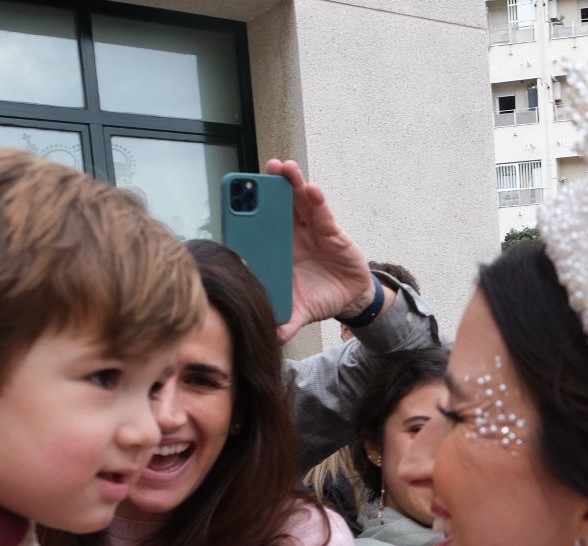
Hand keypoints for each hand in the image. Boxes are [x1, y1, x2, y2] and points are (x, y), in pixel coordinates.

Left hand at [263, 158, 380, 340]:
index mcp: (275, 250)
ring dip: (291, 182)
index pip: (258, 227)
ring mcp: (310, 229)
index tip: (238, 198)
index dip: (248, 212)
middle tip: (261, 171)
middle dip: (268, 186)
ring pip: (298, 200)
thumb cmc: (318, 298)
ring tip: (285, 168)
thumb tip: (272, 336)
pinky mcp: (331, 230)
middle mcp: (290, 234)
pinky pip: (322, 213)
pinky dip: (317, 200)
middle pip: (276, 205)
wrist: (349, 298)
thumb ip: (285, 322)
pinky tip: (312, 190)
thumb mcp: (299, 313)